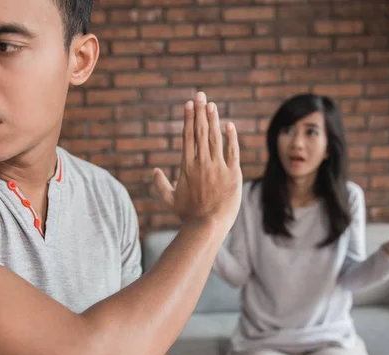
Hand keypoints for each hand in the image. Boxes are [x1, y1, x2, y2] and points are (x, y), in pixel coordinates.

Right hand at [152, 91, 241, 230]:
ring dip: (213, 119)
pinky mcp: (232, 174)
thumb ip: (161, 184)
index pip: (188, 137)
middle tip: (200, 94)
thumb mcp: (170, 200)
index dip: (189, 119)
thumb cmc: (188, 215)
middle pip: (200, 132)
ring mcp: (218, 167)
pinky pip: (232, 151)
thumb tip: (155, 171)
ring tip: (212, 104)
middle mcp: (201, 163)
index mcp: (187, 167)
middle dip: (200, 112)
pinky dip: (231, 138)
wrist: (207, 226)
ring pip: (215, 138)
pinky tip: (229, 125)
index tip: (189, 105)